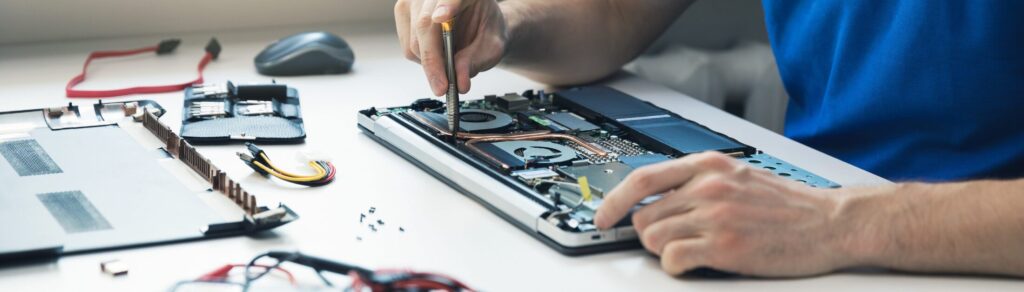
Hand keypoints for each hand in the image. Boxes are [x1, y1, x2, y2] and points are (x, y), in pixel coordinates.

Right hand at [394, 0, 507, 95]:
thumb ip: (476, 60)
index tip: (440, 18)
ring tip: (448, 67)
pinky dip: (422, 59)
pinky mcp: (404, 12)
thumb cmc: (486, 29)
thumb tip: (459, 80)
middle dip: (433, 61)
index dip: (445, 6)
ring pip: (413, 40)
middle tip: (443, 86)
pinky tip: (438, 55)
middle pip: (425, 25)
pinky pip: (407, 46)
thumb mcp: (492, 46)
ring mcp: (416, 0)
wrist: (480, 23)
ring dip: (429, 62)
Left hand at [594, 152, 854, 276]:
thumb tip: (658, 197)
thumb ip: (699, 181)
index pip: (642, 178)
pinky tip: (697, 263)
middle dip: (650, 234)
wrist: (832, 222)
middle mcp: (707, 186)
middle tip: (674, 241)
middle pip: (644, 215)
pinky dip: (677, 266)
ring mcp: (715, 216)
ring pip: (654, 239)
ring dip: (664, 251)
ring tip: (692, 251)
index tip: (602, 216)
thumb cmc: (789, 204)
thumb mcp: (739, 176)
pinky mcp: (725, 247)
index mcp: (708, 165)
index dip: (614, 201)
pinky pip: (673, 259)